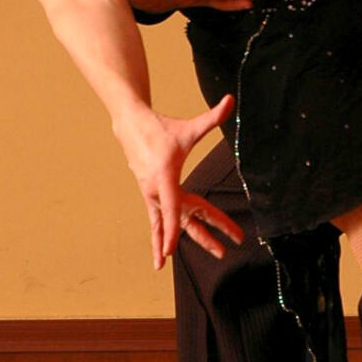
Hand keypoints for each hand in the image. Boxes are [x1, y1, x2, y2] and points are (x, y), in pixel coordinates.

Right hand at [114, 95, 245, 266]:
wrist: (131, 126)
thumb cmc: (160, 128)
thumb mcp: (188, 127)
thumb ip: (212, 117)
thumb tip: (230, 101)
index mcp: (165, 177)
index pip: (174, 207)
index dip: (175, 229)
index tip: (172, 251)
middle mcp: (156, 191)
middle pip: (181, 220)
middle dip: (204, 236)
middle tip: (224, 251)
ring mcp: (152, 196)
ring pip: (171, 224)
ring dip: (186, 240)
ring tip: (203, 257)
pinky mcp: (151, 197)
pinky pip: (158, 222)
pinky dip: (160, 239)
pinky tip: (161, 260)